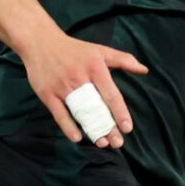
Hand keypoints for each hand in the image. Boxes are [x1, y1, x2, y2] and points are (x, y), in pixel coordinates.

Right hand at [20, 27, 146, 147]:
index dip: (120, 113)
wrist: (40, 42)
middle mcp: (80, 78)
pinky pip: (59, 113)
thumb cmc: (74, 49)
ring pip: (80, 112)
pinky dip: (68, 127)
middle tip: (118, 143)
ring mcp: (62, 86)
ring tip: (103, 143)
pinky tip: (77, 138)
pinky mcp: (47, 93)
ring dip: (91, 129)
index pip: (111, 94)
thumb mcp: (100, 50)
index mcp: (95, 67)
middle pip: (97, 107)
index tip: (127, 128)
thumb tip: (144, 70)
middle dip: (108, 126)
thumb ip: (123, 60)